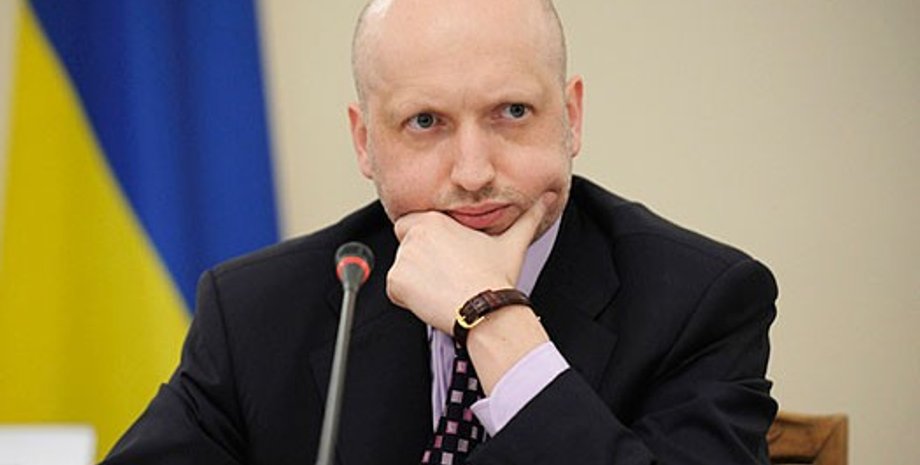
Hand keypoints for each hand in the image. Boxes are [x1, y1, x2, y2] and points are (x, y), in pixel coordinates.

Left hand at [387, 194, 553, 332]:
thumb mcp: (513, 241)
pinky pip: (394, 291)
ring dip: (416, 281)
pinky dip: (409, 299)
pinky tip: (434, 300)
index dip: (428, 242)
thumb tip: (549, 198)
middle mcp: (414, 234)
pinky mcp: (396, 283)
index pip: (413, 225)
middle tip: (446, 275)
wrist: (487, 308)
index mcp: (435, 219)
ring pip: (402, 270)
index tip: (445, 257)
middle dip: (420, 260)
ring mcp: (403, 259)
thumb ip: (528, 216)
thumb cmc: (497, 277)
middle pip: (406, 246)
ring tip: (444, 288)